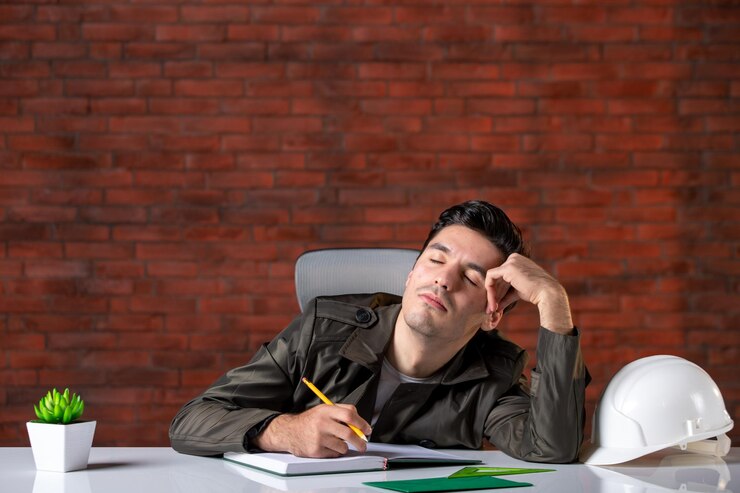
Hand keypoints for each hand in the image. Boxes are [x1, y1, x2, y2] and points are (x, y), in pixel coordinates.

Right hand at [253, 404, 371, 457]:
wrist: (289, 431)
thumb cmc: (310, 420)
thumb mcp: (324, 409)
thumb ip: (342, 412)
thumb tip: (361, 423)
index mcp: (326, 410)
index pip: (349, 415)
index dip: (362, 423)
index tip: (367, 430)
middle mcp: (322, 423)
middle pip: (349, 434)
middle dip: (360, 441)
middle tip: (363, 445)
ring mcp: (318, 438)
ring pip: (343, 446)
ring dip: (345, 447)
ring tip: (336, 442)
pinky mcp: (316, 450)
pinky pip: (334, 454)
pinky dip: (335, 451)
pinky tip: (327, 446)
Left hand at [484, 253, 573, 334]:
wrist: (547, 293)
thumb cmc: (536, 293)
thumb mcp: (518, 292)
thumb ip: (506, 295)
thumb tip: (497, 306)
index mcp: (517, 261)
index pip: (501, 276)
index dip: (498, 291)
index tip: (496, 304)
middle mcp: (513, 258)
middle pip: (496, 278)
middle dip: (493, 294)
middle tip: (491, 309)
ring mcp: (511, 261)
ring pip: (492, 278)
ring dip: (491, 295)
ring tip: (492, 309)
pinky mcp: (507, 268)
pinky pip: (490, 278)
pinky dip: (490, 291)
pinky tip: (493, 302)